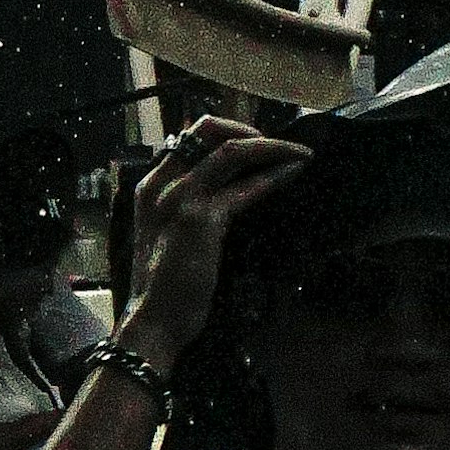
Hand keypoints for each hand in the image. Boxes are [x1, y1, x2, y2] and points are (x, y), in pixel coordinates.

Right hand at [120, 117, 313, 371]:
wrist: (153, 321)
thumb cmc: (165, 287)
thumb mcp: (169, 237)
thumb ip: (187, 209)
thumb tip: (224, 194)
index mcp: (150, 186)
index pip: (188, 138)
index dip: (224, 132)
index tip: (253, 144)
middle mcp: (163, 183)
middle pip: (207, 128)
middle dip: (248, 129)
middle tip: (276, 145)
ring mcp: (181, 198)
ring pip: (232, 149)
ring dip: (272, 146)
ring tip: (299, 152)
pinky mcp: (201, 219)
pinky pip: (246, 186)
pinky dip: (275, 174)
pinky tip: (294, 172)